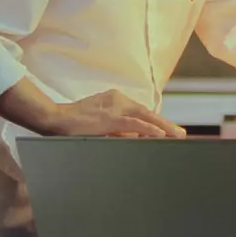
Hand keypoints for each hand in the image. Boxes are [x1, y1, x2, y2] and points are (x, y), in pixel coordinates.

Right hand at [48, 89, 185, 137]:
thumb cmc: (73, 124)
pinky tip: (160, 135)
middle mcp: (118, 99)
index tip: (169, 130)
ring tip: (177, 136)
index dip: (156, 121)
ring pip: (145, 117)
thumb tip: (134, 137)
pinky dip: (149, 129)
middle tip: (180, 134)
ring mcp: (115, 108)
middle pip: (147, 112)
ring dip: (163, 127)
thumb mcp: (99, 124)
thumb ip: (117, 129)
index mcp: (115, 99)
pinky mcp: (111, 118)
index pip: (141, 111)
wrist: (54, 119)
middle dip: (165, 124)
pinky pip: (135, 124)